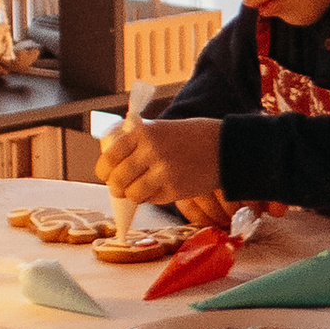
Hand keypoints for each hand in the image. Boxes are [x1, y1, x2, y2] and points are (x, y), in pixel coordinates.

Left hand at [96, 112, 228, 221]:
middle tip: (120, 187)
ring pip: (132, 194)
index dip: (104, 170)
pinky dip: (151, 198)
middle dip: (116, 187)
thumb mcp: (161, 129)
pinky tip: (161, 188)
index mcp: (142, 132)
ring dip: (133, 195)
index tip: (106, 173)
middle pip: (117, 179)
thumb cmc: (192, 136)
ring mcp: (162, 172)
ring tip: (140, 190)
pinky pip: (151, 200)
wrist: (226, 147)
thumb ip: (138, 142)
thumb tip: (113, 165)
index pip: (109, 157)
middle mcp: (150, 151)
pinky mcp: (174, 189)